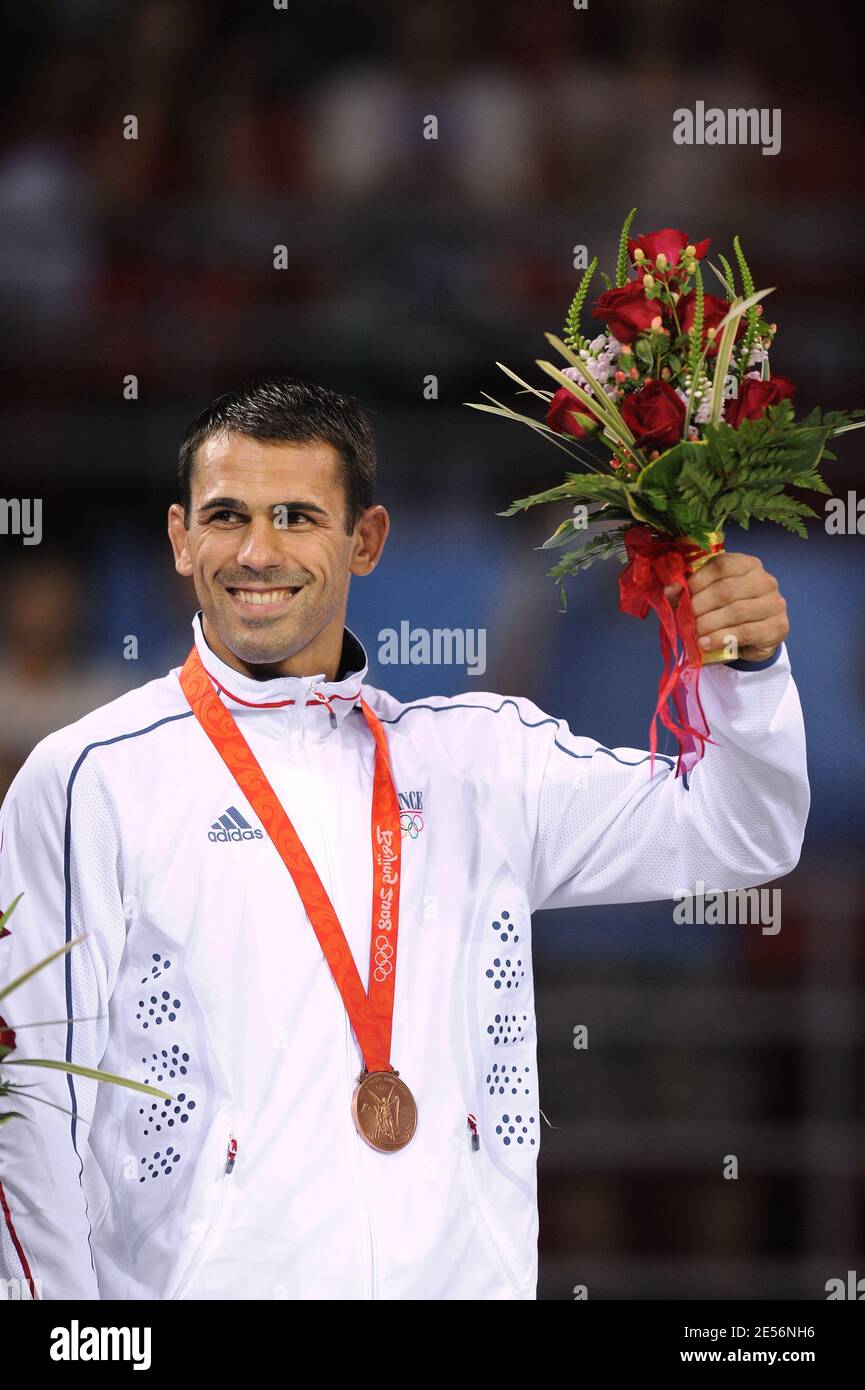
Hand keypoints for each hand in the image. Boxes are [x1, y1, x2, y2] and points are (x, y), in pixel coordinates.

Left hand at [662, 551, 788, 662]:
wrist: (756, 637)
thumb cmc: (729, 611)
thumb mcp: (710, 596)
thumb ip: (691, 591)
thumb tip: (670, 589)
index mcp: (747, 564)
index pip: (720, 566)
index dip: (696, 580)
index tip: (677, 595)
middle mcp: (765, 580)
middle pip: (726, 590)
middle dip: (699, 606)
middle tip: (684, 619)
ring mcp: (774, 603)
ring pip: (735, 612)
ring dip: (708, 624)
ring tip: (693, 633)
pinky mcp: (777, 627)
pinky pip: (744, 632)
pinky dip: (720, 638)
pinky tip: (705, 643)